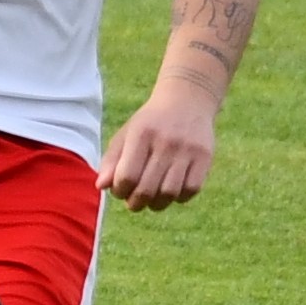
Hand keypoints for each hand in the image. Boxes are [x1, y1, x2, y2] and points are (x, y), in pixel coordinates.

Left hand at [100, 88, 217, 210]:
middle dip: (136, 203)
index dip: (120, 191)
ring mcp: (187, 150)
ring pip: (170, 193)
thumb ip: (112, 160)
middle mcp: (165, 141)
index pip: (126, 176)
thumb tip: (101, 186)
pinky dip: (179, 197)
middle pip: (147, 189)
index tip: (120, 191)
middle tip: (135, 203)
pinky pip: (191, 189)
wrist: (187, 100)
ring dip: (158, 204)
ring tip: (153, 200)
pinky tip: (172, 191)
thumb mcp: (127, 134)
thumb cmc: (150, 123)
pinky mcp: (205, 156)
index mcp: (141, 134)